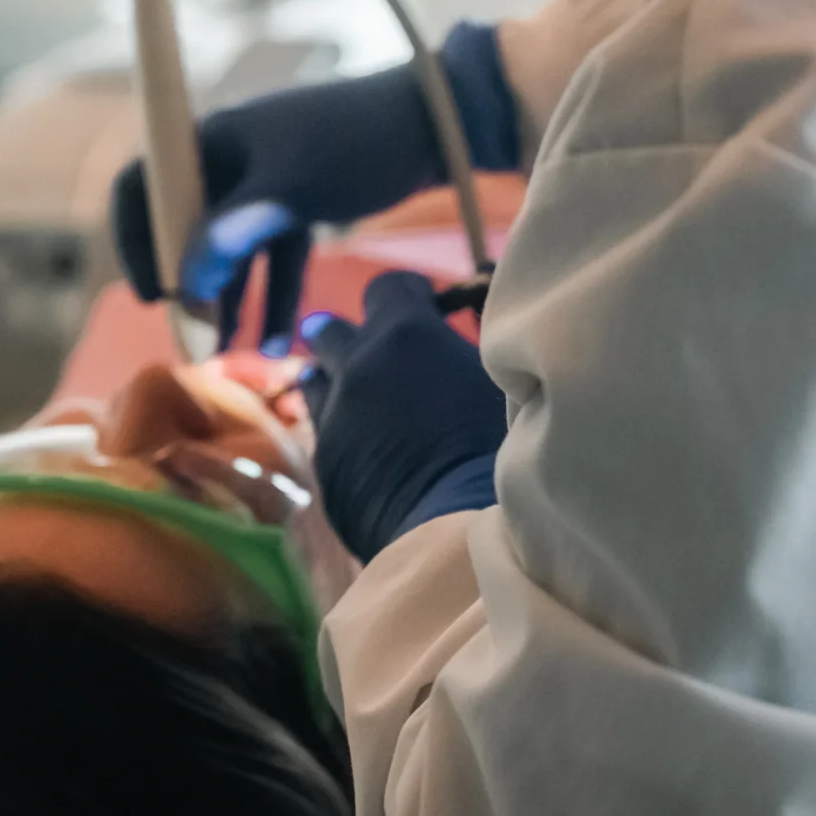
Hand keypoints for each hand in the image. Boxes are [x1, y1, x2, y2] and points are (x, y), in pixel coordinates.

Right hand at [110, 21, 518, 348]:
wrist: (433, 123)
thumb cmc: (352, 142)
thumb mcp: (286, 189)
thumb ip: (230, 235)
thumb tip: (184, 284)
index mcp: (209, 140)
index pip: (142, 187)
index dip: (135, 241)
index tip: (154, 295)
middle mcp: (227, 160)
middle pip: (186, 229)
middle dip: (189, 286)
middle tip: (197, 339)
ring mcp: (263, 184)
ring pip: (231, 251)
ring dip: (230, 300)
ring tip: (230, 351)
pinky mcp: (299, 204)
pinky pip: (273, 258)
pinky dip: (273, 294)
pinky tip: (275, 342)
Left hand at [299, 272, 505, 558]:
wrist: (462, 528)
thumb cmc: (500, 447)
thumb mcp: (496, 377)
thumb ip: (460, 348)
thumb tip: (453, 341)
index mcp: (404, 334)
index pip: (388, 287)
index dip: (407, 296)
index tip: (425, 309)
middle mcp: (358, 366)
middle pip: (331, 330)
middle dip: (354, 338)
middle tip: (381, 357)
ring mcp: (334, 418)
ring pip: (315, 380)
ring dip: (336, 383)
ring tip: (366, 402)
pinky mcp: (325, 467)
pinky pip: (323, 434)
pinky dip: (341, 432)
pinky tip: (371, 452)